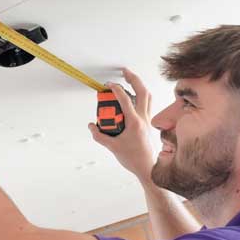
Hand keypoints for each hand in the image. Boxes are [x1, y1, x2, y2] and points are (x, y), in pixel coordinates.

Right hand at [88, 68, 157, 183]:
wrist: (147, 167)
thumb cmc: (132, 158)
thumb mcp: (112, 147)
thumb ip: (99, 135)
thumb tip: (91, 125)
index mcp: (135, 122)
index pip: (126, 100)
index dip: (116, 90)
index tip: (108, 85)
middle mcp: (143, 118)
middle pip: (143, 92)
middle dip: (134, 78)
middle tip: (124, 71)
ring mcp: (147, 119)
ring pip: (148, 96)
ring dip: (139, 84)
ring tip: (129, 78)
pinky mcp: (147, 122)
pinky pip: (147, 103)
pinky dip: (141, 94)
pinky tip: (133, 94)